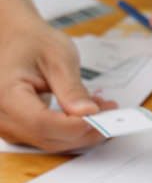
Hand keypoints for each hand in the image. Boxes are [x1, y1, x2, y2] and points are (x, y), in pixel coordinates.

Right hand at [0, 14, 113, 152]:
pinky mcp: (20, 130)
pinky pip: (50, 139)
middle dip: (85, 130)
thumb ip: (72, 88)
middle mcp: (2, 116)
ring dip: (82, 132)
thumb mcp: (58, 57)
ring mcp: (9, 127)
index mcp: (5, 94)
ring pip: (52, 143)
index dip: (76, 125)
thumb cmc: (32, 42)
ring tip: (101, 110)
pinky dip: (72, 131)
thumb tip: (88, 113)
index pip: (43, 123)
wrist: (16, 40)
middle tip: (110, 113)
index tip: (102, 116)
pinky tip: (86, 117)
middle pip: (49, 138)